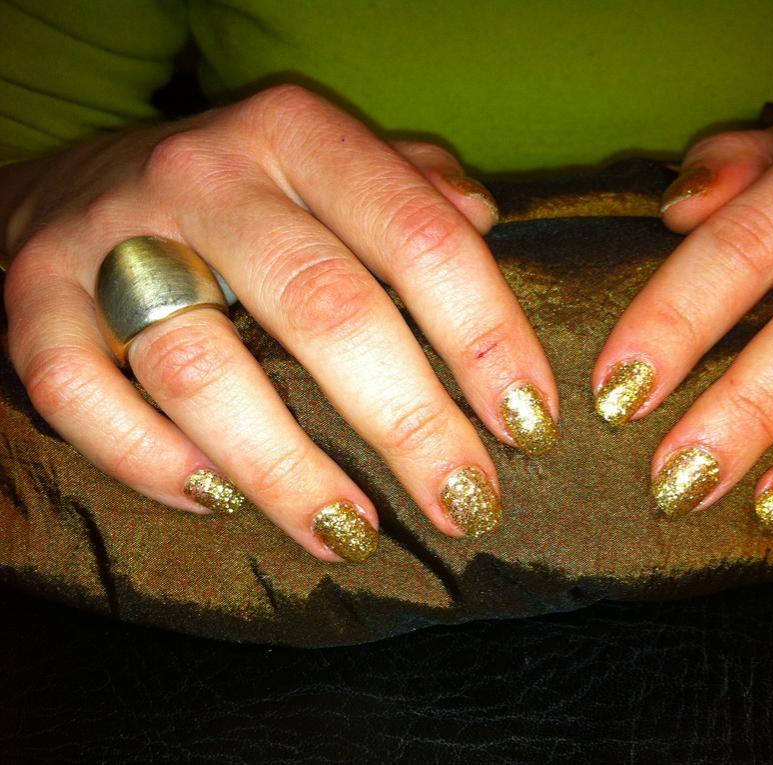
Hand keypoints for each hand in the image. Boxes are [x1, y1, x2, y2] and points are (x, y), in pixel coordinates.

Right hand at [2, 84, 558, 561]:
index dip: (488, 338)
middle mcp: (208, 176)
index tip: (530, 426)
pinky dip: (154, 465)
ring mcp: (111, 238)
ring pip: (203, 369)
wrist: (81, 181)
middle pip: (326, 310)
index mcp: (299, 134)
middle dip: (412, 426)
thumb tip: (484, 220)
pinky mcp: (33, 302)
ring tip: (356, 536)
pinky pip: (83, 399)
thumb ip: (413, 182)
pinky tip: (221, 504)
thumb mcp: (332, 158)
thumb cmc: (244, 191)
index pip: (420, 237)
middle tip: (469, 506)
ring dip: (290, 472)